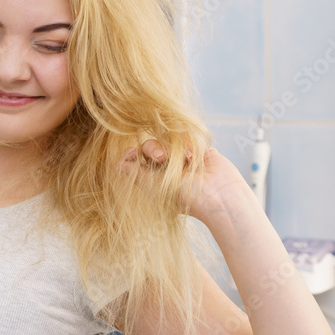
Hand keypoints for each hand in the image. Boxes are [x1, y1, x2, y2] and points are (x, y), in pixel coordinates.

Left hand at [122, 141, 251, 222]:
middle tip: (160, 158)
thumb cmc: (185, 197)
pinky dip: (188, 145)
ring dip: (172, 147)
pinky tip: (192, 157)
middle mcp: (167, 168)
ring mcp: (183, 159)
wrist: (218, 196)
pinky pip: (187, 137)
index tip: (132, 153)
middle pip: (150, 146)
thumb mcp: (154, 186)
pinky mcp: (199, 151)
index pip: (138, 159)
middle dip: (153, 149)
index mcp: (154, 178)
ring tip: (182, 160)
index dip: (133, 153)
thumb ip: (135, 174)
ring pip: (168, 140)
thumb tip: (116, 165)